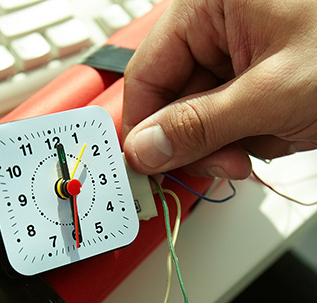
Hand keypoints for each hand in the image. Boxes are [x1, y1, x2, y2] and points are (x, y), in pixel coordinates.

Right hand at [122, 0, 316, 178]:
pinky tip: (280, 127)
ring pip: (200, 114)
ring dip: (230, 140)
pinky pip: (228, 115)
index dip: (144, 127)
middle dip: (200, 140)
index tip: (147, 165)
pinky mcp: (255, 70)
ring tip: (270, 136)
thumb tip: (144, 150)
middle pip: (174, 99)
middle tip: (227, 162)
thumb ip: (198, 127)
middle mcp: (219, 21)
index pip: (147, 74)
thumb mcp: (273, 95)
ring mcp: (238, 47)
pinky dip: (250, 133)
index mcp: (210, 2)